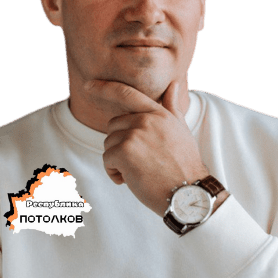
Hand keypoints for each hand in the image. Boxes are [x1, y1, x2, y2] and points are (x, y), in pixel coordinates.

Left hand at [85, 80, 207, 216]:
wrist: (188, 193)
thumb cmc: (185, 164)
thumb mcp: (181, 130)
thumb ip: (172, 107)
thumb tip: (173, 84)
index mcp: (158, 113)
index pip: (127, 93)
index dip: (105, 88)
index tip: (88, 85)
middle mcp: (146, 120)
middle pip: (114, 126)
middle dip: (120, 145)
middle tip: (139, 162)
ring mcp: (135, 135)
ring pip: (109, 144)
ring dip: (118, 161)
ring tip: (139, 172)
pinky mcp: (125, 152)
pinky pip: (107, 160)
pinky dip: (114, 173)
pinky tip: (132, 180)